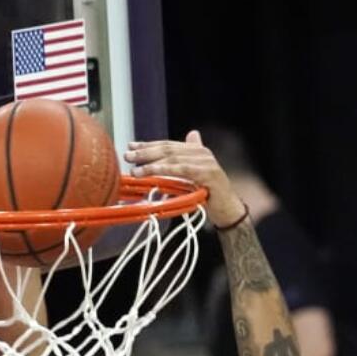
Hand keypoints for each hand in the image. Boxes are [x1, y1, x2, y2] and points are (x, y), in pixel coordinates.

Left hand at [124, 130, 246, 227]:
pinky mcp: (207, 172)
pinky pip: (180, 169)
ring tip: (134, 168)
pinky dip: (163, 170)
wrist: (228, 210)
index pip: (169, 145)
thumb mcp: (192, 178)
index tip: (131, 145)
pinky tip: (149, 172)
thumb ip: (181, 164)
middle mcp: (201, 152)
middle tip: (128, 155)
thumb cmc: (209, 196)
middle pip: (168, 149)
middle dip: (145, 152)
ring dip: (150, 163)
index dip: (149, 144)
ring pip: (172, 158)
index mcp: (197, 150)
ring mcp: (206, 161)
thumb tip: (167, 161)